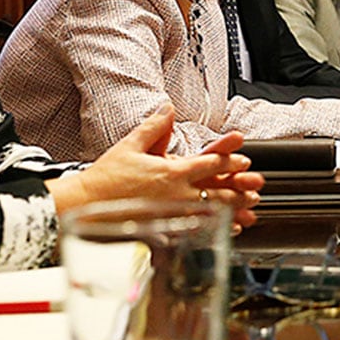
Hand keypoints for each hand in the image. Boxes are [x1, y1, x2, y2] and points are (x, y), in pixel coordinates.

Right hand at [53, 104, 263, 228]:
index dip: (230, 162)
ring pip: (211, 213)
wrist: (83, 206)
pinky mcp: (165, 231)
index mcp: (171, 172)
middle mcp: (176, 194)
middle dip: (240, 189)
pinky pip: (196, 230)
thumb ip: (154, 127)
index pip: (209, 164)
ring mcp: (172, 215)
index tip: (245, 162)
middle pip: (218, 191)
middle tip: (256, 188)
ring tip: (250, 212)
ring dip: (233, 211)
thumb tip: (168, 108)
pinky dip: (215, 230)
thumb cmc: (105, 178)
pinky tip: (226, 232)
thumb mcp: (130, 145)